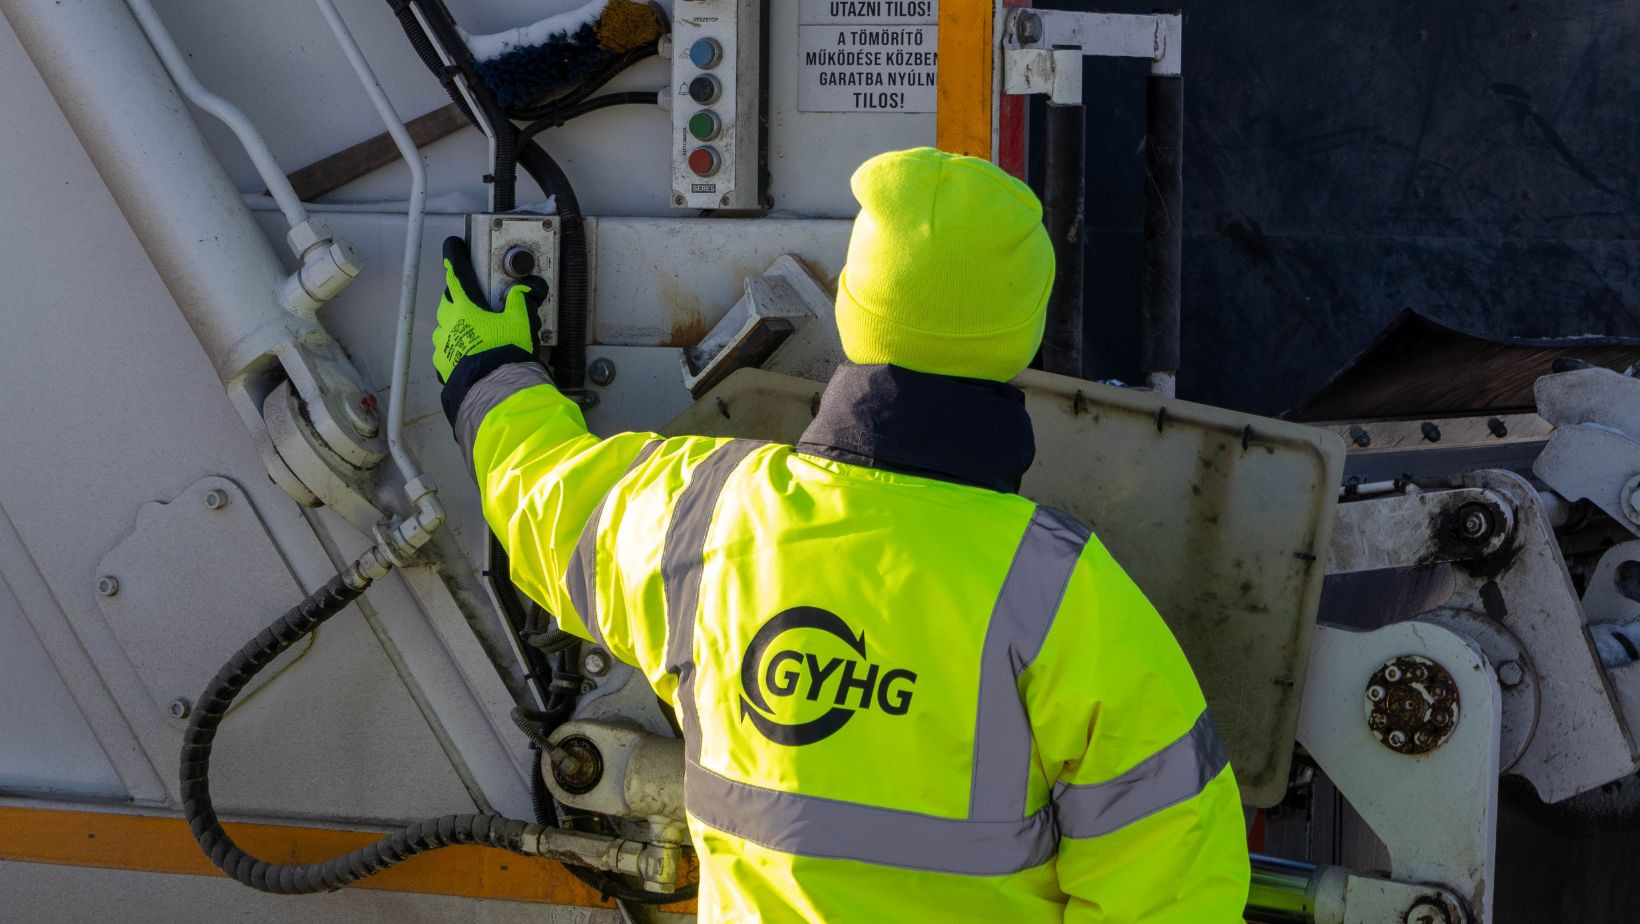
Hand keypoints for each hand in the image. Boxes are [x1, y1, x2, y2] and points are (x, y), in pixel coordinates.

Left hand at [431, 236, 545, 381]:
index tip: (451, 248)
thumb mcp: (520, 321)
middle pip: (447, 301)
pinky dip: (453, 347)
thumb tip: (527, 287)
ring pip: (444, 326)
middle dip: (455, 295)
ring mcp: (443, 344)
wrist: (493, 389)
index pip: (456, 275)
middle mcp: (449, 322)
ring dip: (454, 323)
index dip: (454, 259)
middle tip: (468, 297)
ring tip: (470, 330)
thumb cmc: (505, 352)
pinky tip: (465, 353)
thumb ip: (521, 300)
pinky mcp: (442, 364)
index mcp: (465, 307)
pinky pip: (445, 350)